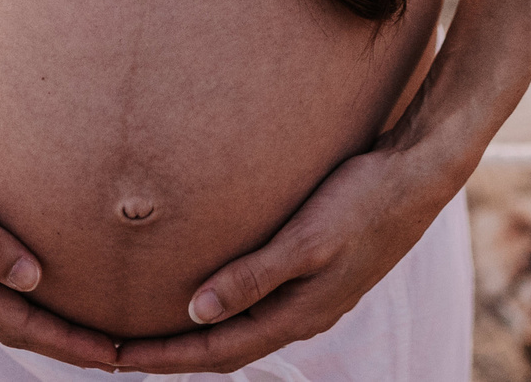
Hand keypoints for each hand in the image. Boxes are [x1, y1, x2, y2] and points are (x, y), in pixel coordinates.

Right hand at [0, 89, 125, 369]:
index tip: (113, 355)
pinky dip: (23, 295)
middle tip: (120, 354)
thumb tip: (30, 279)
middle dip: (65, 344)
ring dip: (46, 323)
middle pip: (14, 325)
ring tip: (88, 328)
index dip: (67, 342)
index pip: (18, 323)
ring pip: (2, 307)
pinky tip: (39, 284)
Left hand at [109, 142, 458, 375]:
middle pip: (221, 350)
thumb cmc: (364, 200)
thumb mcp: (308, 238)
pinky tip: (202, 290)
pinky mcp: (312, 272)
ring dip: (191, 333)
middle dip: (166, 353)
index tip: (113, 354)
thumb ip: (254, 277)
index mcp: (297, 314)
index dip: (162, 357)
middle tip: (112, 347)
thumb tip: (196, 313)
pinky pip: (253, 304)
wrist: (419, 174)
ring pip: (237, 329)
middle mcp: (301, 314)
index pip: (214, 351)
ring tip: (146, 327)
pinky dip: (218, 306)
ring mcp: (309, 296)